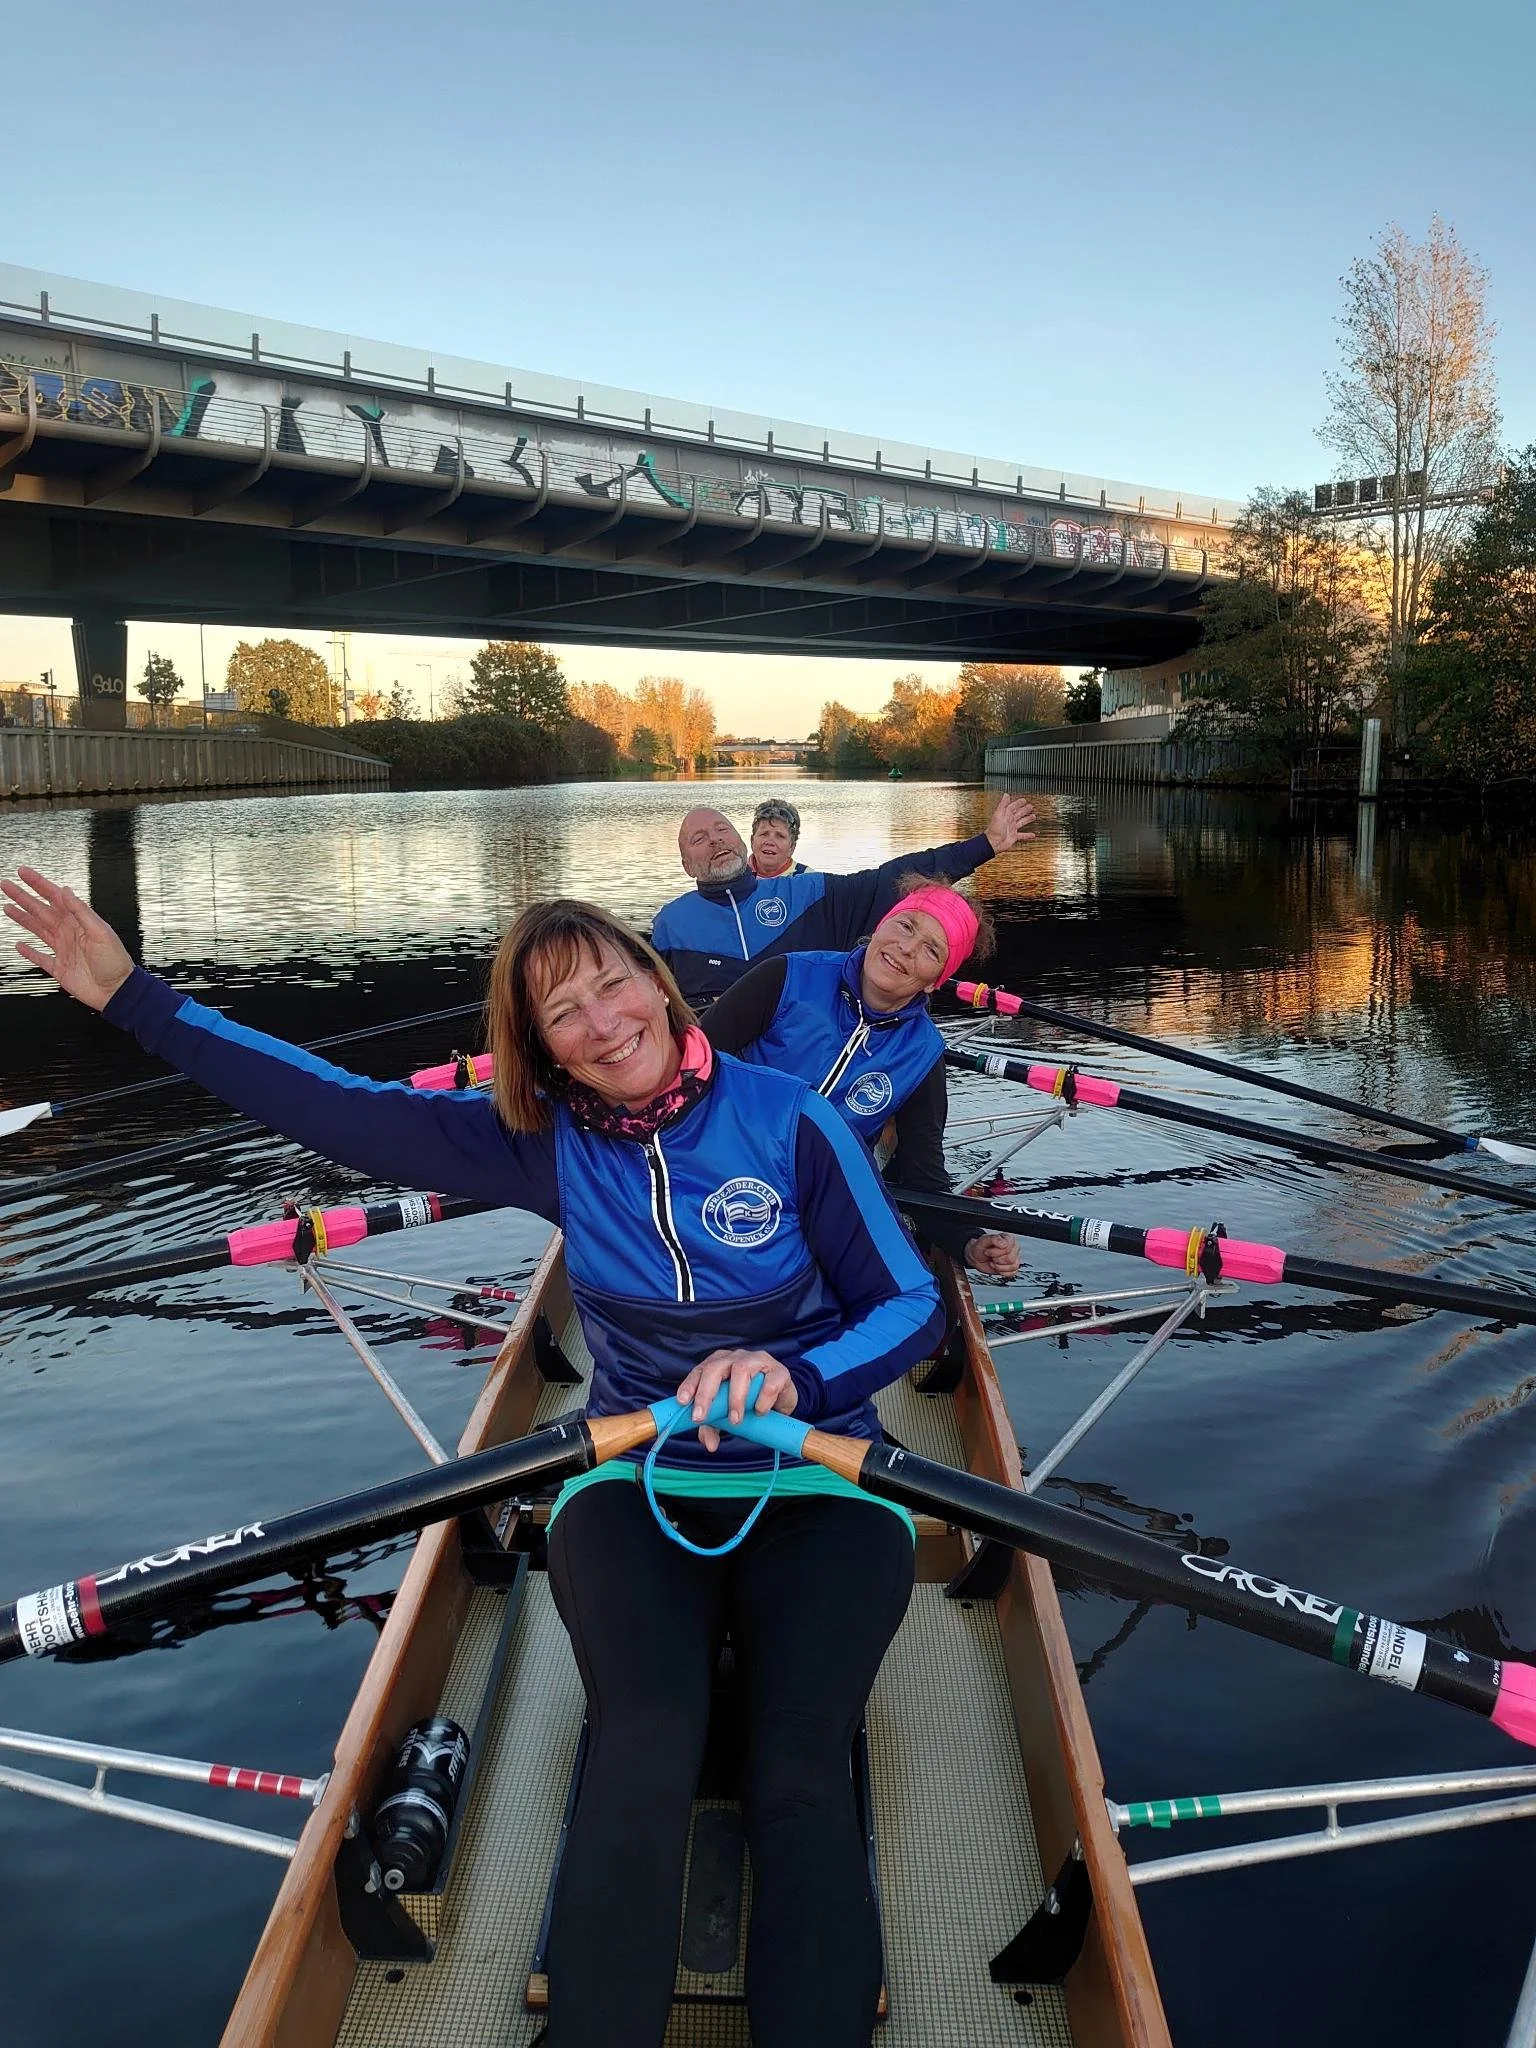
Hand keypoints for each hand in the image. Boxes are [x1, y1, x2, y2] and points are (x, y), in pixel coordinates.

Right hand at [2, 866, 133, 1010]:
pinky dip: (29, 951)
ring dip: (22, 918)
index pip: (55, 898)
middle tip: (7, 885)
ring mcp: (63, 950)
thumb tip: (66, 891)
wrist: (117, 991)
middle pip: (41, 910)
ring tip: (8, 906)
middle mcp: (69, 933)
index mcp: (79, 922)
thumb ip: (82, 911)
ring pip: (37, 929)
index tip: (24, 873)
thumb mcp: (101, 932)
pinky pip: (40, 957)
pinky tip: (19, 944)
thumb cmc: (116, 963)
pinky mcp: (59, 967)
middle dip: (23, 897)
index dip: (39, 884)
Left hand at [676, 1347, 798, 1453]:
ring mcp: (759, 1361)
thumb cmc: (750, 1401)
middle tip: (701, 1417)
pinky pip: (769, 1382)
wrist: (783, 1400)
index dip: (690, 1385)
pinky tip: (759, 1412)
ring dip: (735, 1398)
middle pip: (716, 1367)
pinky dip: (762, 1399)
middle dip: (705, 1392)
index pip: (700, 1370)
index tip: (682, 1402)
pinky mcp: (780, 1372)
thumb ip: (714, 1426)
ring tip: (735, 1420)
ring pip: (741, 1370)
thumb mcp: (728, 1414)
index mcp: (720, 1363)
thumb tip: (709, 1445)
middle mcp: (737, 1358)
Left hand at [966, 1231, 1020, 1278]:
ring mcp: (1014, 1258)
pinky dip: (1001, 1272)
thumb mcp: (983, 1241)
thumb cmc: (980, 1248)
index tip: (987, 1251)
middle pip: (1010, 1258)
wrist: (976, 1258)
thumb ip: (993, 1239)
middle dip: (996, 1260)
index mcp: (1008, 1239)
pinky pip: (1012, 1273)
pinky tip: (996, 1267)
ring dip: (998, 1266)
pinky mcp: (1012, 1267)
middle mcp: (1013, 1247)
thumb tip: (1004, 1244)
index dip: (996, 1252)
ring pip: (1013, 1266)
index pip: (1008, 1248)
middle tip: (990, 1256)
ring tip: (993, 1262)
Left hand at [985, 795, 1036, 853]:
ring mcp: (1012, 829)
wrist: (993, 842)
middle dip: (1025, 810)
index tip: (1024, 800)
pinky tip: (1033, 835)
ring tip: (1033, 816)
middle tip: (1031, 806)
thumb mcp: (998, 814)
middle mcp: (1009, 821)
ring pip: (1022, 822)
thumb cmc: (994, 829)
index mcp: (1006, 815)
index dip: (1018, 803)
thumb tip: (1006, 795)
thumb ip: (1003, 804)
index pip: (1013, 807)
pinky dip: (1027, 835)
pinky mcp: (1014, 836)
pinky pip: (1022, 835)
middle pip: (1019, 813)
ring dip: (1027, 819)